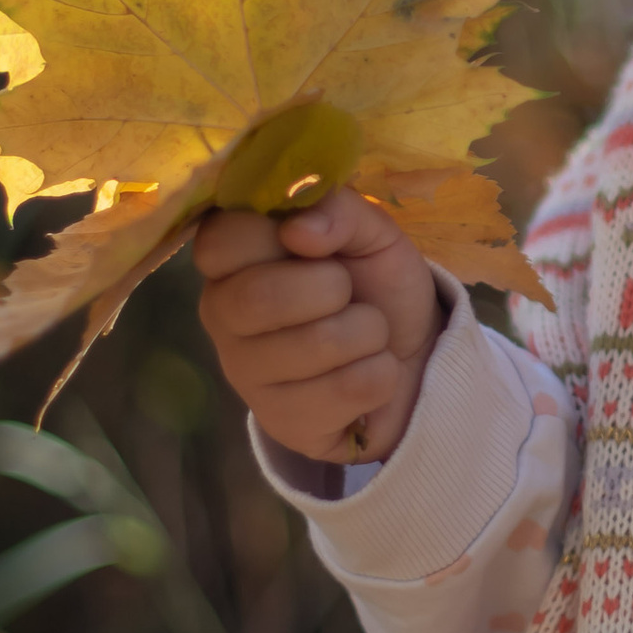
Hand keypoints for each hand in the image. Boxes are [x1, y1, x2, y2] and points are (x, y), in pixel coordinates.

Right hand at [195, 188, 444, 466]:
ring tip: (365, 333)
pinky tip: (368, 372)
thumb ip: (338, 209)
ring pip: (317, 344)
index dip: (276, 236)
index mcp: (230, 261)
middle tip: (347, 292)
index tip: (313, 243)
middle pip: (260, 297)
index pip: (220, 239)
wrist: (412, 357)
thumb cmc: (376, 285)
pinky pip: (349, 389)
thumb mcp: (369, 231)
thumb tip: (299, 231)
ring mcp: (246, 374)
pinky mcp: (282, 422)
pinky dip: (381, 373)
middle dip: (332, 288)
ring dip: (368, 332)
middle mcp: (222, 316)